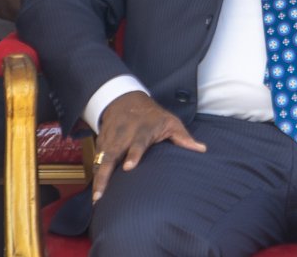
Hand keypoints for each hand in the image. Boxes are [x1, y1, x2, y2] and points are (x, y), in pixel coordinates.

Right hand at [91, 91, 205, 201]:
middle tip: (102, 193)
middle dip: (106, 173)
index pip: (138, 142)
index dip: (133, 154)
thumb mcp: (170, 121)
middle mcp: (124, 134)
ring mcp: (111, 137)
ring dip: (98, 177)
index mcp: (143, 129)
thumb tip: (202, 149)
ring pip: (102, 157)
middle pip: (113, 154)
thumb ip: (183, 137)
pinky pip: (96, 157)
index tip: (128, 168)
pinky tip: (95, 188)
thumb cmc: (153, 115)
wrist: (126, 99)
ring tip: (96, 197)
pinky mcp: (102, 140)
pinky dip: (94, 171)